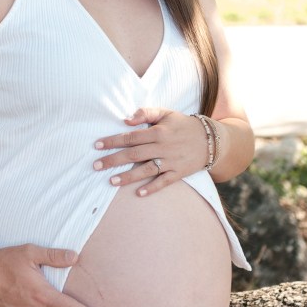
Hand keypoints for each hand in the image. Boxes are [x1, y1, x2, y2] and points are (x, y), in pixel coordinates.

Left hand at [93, 107, 208, 195]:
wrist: (211, 139)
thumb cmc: (183, 125)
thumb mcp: (166, 113)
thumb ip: (145, 113)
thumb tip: (126, 120)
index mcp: (158, 132)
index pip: (130, 137)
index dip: (113, 141)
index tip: (97, 146)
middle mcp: (163, 147)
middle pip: (134, 154)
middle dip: (113, 160)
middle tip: (96, 166)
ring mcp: (171, 161)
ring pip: (146, 170)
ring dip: (128, 176)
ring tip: (111, 181)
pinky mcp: (179, 173)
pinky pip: (164, 182)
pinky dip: (152, 187)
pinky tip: (139, 193)